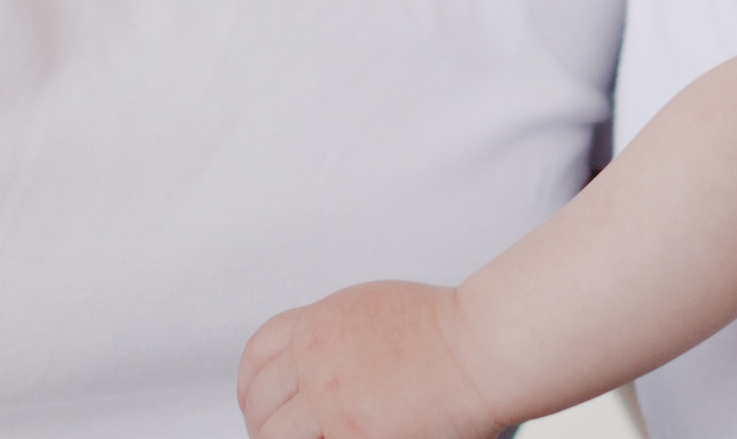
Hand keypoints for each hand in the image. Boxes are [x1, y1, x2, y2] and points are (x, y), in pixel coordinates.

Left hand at [238, 280, 504, 438]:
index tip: (261, 403)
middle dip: (266, 423)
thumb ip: (338, 334)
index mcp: (322, 321)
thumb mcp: (377, 309)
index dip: (253, 385)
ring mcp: (329, 399)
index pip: (257, 353)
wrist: (484, 347)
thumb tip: (314, 366)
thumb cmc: (452, 331)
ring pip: (273, 435)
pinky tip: (346, 438)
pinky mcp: (348, 434)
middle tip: (286, 435)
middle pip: (260, 400)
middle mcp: (317, 357)